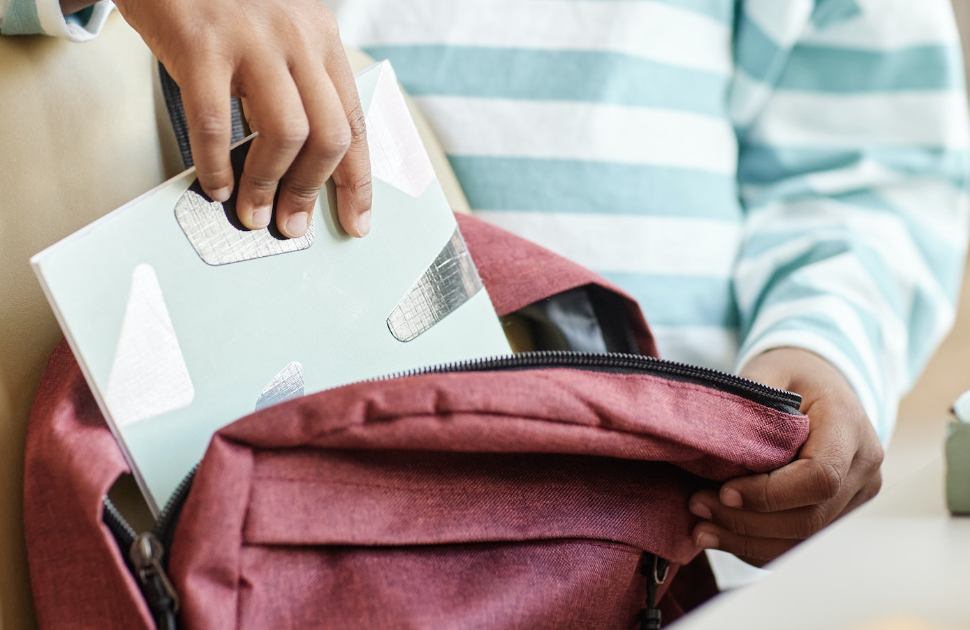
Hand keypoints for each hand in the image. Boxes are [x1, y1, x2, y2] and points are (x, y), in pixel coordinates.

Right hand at [112, 0, 371, 238]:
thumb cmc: (220, 1)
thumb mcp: (277, 31)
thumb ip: (294, 84)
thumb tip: (298, 166)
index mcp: (322, 39)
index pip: (355, 121)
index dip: (358, 180)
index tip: (356, 221)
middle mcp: (297, 37)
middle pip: (328, 134)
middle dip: (312, 191)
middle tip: (292, 224)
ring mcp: (251, 39)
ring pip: (285, 133)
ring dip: (269, 185)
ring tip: (252, 212)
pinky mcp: (201, 43)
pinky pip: (214, 121)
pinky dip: (216, 164)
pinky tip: (216, 185)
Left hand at [688, 348, 883, 565]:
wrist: (820, 384)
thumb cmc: (791, 376)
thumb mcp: (768, 372)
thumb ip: (748, 406)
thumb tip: (709, 444)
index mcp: (849, 426)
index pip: (820, 477)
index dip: (770, 494)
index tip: (724, 490)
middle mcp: (864, 468)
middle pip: (811, 518)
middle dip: (748, 522)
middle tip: (698, 507)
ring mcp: (857, 496)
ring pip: (805, 540)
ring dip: (748, 542)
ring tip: (702, 530)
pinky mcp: (840, 514)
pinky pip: (801, 544)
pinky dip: (759, 547)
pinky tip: (723, 536)